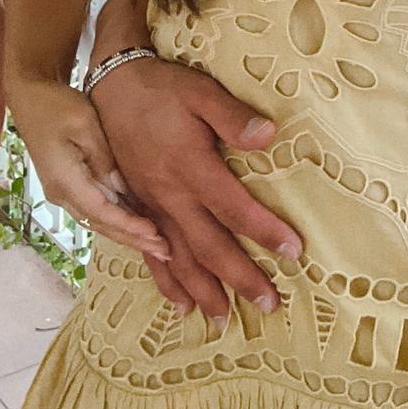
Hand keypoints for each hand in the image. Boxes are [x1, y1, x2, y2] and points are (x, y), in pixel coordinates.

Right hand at [6, 78, 172, 270]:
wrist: (30, 98)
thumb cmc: (58, 106)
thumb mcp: (86, 124)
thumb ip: (104, 158)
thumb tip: (122, 188)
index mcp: (65, 181)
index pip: (102, 212)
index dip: (129, 225)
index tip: (155, 234)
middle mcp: (62, 194)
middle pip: (101, 224)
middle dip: (133, 239)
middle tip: (166, 251)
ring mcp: (64, 192)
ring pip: (99, 221)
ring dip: (127, 234)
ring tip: (157, 245)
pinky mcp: (70, 185)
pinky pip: (96, 208)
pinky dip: (117, 219)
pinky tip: (138, 225)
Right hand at [88, 54, 301, 323]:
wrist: (113, 88)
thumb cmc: (164, 89)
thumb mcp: (202, 92)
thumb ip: (234, 117)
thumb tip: (270, 136)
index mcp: (191, 168)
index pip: (235, 209)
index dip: (266, 232)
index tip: (294, 253)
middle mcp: (170, 196)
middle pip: (210, 246)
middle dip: (240, 278)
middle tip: (269, 305)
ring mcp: (151, 207)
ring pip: (180, 259)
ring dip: (205, 290)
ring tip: (224, 320)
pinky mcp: (137, 209)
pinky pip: (150, 254)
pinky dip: (167, 282)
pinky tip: (182, 303)